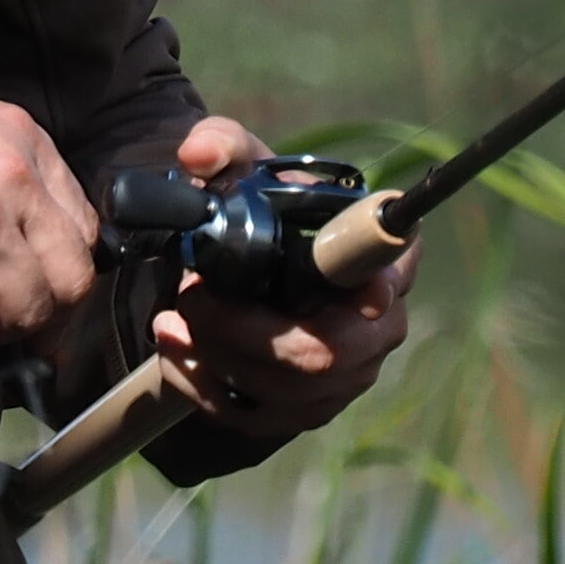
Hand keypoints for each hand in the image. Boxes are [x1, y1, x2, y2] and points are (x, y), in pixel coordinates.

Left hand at [150, 114, 418, 439]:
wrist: (240, 255)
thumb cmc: (261, 206)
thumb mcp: (243, 164)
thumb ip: (223, 144)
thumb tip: (198, 154)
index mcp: (383, 257)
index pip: (393, 276)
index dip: (375, 289)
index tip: (347, 294)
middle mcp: (379, 323)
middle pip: (329, 353)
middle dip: (249, 334)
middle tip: (193, 301)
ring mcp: (348, 373)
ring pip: (291, 392)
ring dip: (220, 361)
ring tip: (171, 323)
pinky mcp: (308, 407)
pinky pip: (263, 419)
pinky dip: (210, 393)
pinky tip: (176, 357)